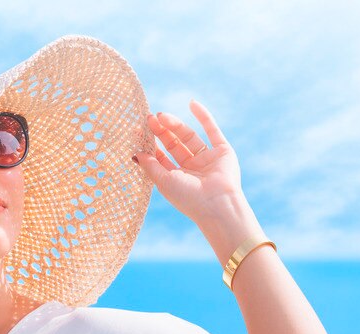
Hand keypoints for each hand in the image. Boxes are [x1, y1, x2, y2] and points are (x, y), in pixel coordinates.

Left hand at [133, 99, 248, 225]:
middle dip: (161, 131)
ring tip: (161, 115)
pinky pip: (212, 130)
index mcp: (177, 178)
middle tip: (149, 118)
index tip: (138, 130)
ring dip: (175, 124)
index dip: (150, 144)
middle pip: (174, 144)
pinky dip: (204, 116)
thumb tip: (136, 152)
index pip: (161, 157)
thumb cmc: (188, 198)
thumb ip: (150, 165)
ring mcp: (207, 159)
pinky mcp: (223, 151)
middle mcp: (192, 168)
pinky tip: (192, 103)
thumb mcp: (163, 181)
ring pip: (189, 136)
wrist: (217, 204)